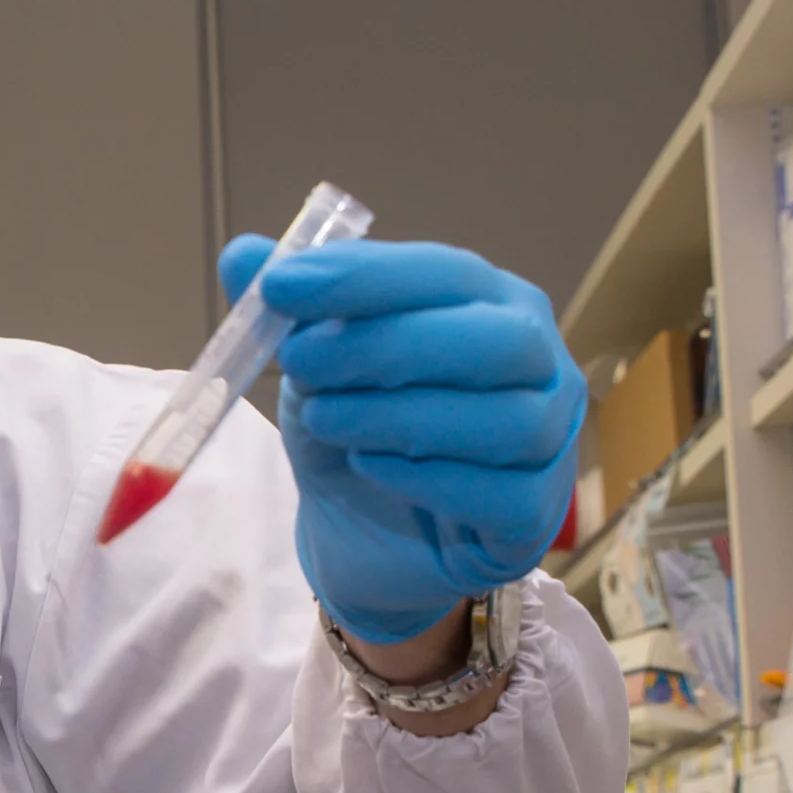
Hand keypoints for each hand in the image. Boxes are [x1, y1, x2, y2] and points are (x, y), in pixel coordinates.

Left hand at [220, 232, 581, 643]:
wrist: (371, 537)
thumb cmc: (361, 430)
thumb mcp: (316, 364)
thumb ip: (290, 310)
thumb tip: (243, 255)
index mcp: (494, 305)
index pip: (447, 274)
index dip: (365, 276)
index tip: (282, 286)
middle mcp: (539, 366)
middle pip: (494, 342)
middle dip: (387, 345)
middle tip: (299, 359)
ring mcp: (550, 443)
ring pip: (503, 422)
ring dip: (397, 415)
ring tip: (322, 418)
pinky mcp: (533, 515)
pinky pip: (499, 495)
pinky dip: (426, 479)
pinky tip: (368, 466)